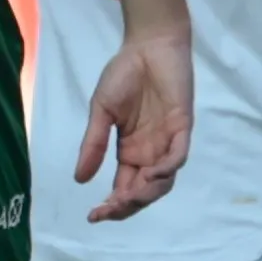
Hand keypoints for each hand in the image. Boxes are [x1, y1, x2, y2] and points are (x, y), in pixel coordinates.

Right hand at [75, 24, 194, 220]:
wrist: (147, 44)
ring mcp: (167, 141)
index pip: (123, 188)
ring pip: (162, 181)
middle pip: (143, 191)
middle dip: (127, 205)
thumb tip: (79, 179)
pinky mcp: (181, 127)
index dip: (111, 206)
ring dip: (147, 193)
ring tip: (128, 199)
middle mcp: (150, 152)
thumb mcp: (101, 111)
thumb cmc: (124, 73)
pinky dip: (167, 168)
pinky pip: (177, 155)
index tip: (93, 216)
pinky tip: (152, 174)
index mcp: (130, 151)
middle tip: (109, 210)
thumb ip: (93, 143)